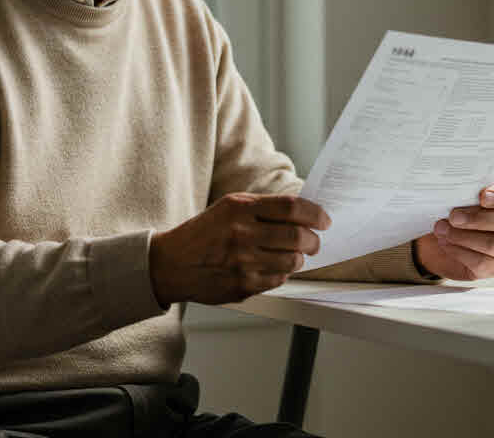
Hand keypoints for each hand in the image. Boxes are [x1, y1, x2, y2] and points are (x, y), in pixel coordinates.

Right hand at [149, 193, 330, 305]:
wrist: (170, 265)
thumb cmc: (202, 234)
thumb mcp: (227, 208)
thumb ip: (262, 208)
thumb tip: (303, 213)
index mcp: (239, 207)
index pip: (291, 207)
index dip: (315, 214)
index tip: (324, 220)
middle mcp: (242, 233)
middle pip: (298, 236)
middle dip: (313, 241)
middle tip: (314, 242)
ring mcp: (243, 262)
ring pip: (292, 261)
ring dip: (299, 259)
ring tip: (293, 255)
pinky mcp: (243, 286)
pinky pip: (278, 280)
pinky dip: (282, 274)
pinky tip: (272, 268)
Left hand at [414, 183, 493, 280]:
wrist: (437, 245)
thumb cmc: (451, 219)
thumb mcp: (455, 203)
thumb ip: (461, 197)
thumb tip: (453, 196)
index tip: (482, 197)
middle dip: (475, 219)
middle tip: (453, 217)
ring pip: (493, 243)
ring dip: (463, 237)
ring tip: (443, 230)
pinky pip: (481, 262)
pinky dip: (459, 251)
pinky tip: (445, 243)